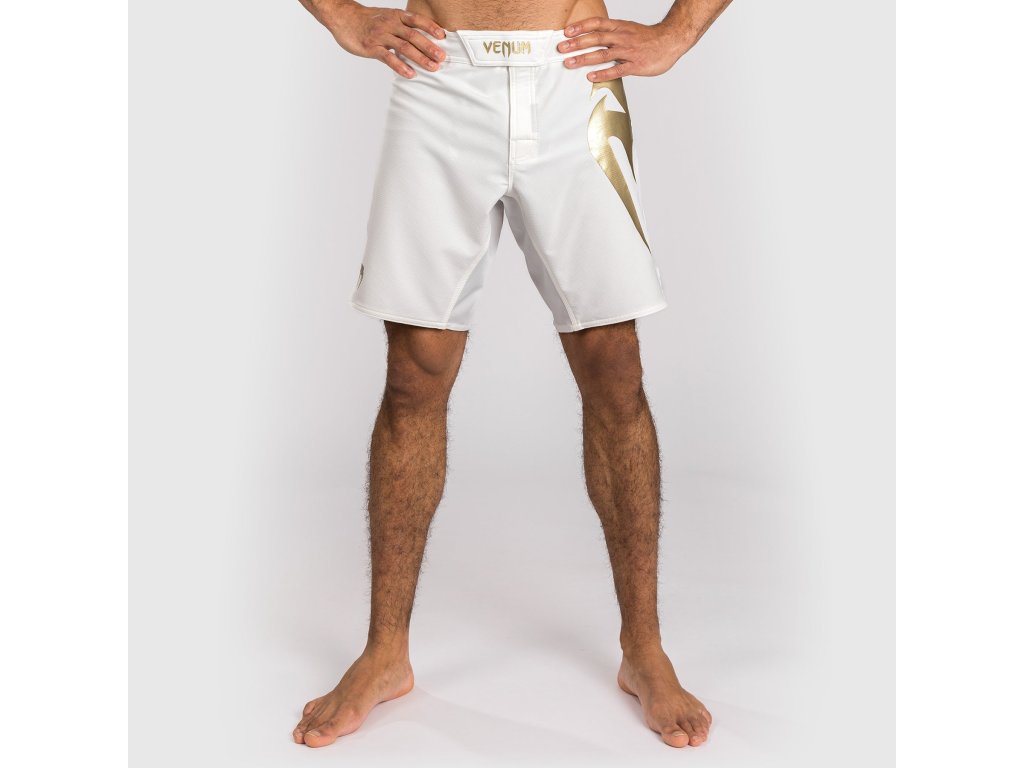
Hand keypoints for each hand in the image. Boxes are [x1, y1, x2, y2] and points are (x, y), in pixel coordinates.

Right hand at [321, 3, 446, 77]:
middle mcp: (390, 24)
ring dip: (420, 58)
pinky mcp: (372, 48)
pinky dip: (401, 66)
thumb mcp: (386, 17)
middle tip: (442, 57)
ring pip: (404, 47)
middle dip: (430, 47)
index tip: (443, 37)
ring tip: (432, 68)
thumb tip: (419, 40)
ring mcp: (381, 36)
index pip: (416, 20)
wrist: (343, 17)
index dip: (430, 27)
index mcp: (396, 16)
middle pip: (414, 36)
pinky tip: (410, 74)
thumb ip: (401, 27)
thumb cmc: (367, 20)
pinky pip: (388, 58)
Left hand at [558, 17, 690, 81]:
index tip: (566, 31)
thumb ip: (612, 34)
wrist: (671, 40)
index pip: (597, 23)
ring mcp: (629, 51)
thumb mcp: (628, 29)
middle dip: (577, 43)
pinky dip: (603, 73)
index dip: (581, 27)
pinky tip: (591, 77)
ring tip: (569, 63)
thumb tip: (593, 38)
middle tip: (561, 48)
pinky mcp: (635, 65)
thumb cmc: (648, 38)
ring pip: (603, 54)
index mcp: (620, 27)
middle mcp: (622, 37)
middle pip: (596, 38)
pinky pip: (617, 70)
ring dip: (584, 58)